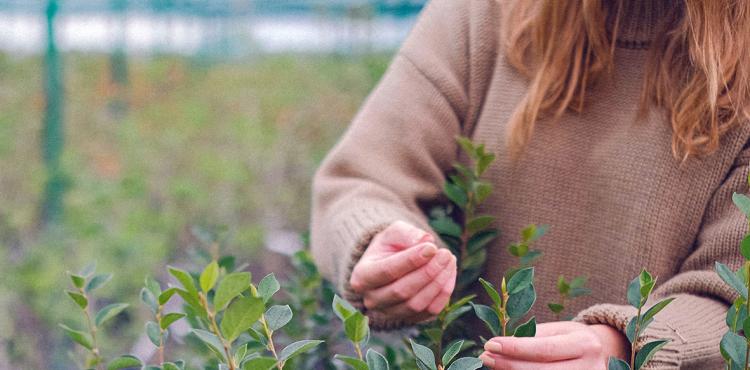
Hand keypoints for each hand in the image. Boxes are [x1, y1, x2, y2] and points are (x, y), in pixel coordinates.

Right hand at [349, 220, 456, 321]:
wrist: (389, 264)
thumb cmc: (390, 246)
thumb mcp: (393, 232)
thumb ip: (406, 234)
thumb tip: (425, 240)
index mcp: (362, 276)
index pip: (387, 271)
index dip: (412, 260)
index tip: (432, 247)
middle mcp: (372, 300)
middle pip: (402, 291)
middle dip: (428, 272)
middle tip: (446, 254)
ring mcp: (389, 313)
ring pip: (417, 305)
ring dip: (438, 283)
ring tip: (449, 260)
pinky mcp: (409, 319)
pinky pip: (429, 312)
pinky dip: (443, 294)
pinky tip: (449, 273)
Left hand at [479, 321, 628, 369]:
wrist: (602, 354)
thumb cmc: (572, 339)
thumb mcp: (558, 330)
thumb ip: (532, 337)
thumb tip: (498, 346)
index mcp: (585, 344)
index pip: (544, 349)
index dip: (515, 348)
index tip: (490, 344)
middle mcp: (590, 367)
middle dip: (509, 365)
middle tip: (485, 357)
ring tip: (494, 366)